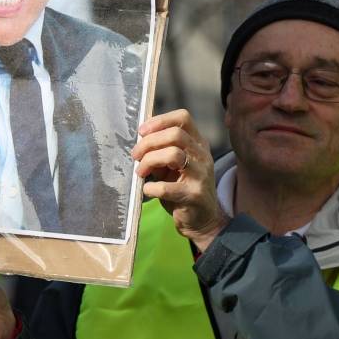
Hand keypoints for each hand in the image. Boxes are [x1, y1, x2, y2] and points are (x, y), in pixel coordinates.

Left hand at [132, 109, 229, 251]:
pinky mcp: (195, 195)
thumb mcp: (173, 166)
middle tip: (135, 155)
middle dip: (149, 143)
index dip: (160, 121)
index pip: (183, 118)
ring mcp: (201, 175)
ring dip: (150, 161)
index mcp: (198, 143)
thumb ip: (161, 151)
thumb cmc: (182, 188)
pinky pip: (168, 187)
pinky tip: (148, 190)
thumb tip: (140, 141)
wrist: (202, 220)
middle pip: (175, 134)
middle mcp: (202, 155)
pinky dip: (152, 187)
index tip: (142, 132)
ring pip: (174, 154)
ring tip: (140, 172)